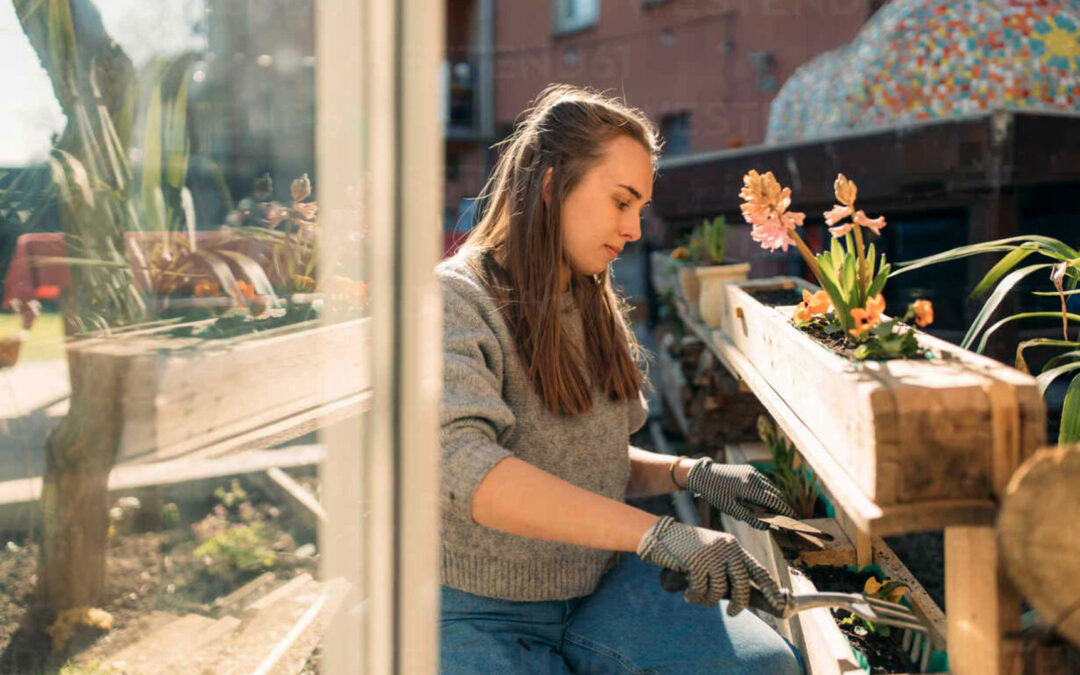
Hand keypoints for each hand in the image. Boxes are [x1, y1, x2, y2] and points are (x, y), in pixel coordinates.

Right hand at [637, 516, 784, 614]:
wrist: (662, 535)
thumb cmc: (688, 548)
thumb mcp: (712, 553)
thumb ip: (726, 568)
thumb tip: (741, 598)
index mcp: (734, 547)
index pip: (759, 569)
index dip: (770, 589)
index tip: (779, 604)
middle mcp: (727, 549)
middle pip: (742, 585)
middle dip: (739, 604)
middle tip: (732, 614)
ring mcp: (712, 555)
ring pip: (720, 591)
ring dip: (708, 600)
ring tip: (698, 598)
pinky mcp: (696, 562)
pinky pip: (701, 590)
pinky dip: (695, 596)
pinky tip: (688, 595)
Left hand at [684, 458, 795, 529]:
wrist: (704, 475)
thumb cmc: (716, 494)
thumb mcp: (732, 509)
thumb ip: (750, 518)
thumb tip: (767, 526)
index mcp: (749, 487)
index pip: (774, 500)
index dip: (785, 510)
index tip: (792, 519)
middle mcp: (754, 477)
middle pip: (775, 493)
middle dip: (782, 506)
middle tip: (787, 518)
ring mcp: (753, 472)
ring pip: (770, 487)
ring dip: (775, 499)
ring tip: (776, 512)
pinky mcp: (750, 470)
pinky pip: (764, 482)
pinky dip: (768, 491)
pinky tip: (765, 501)